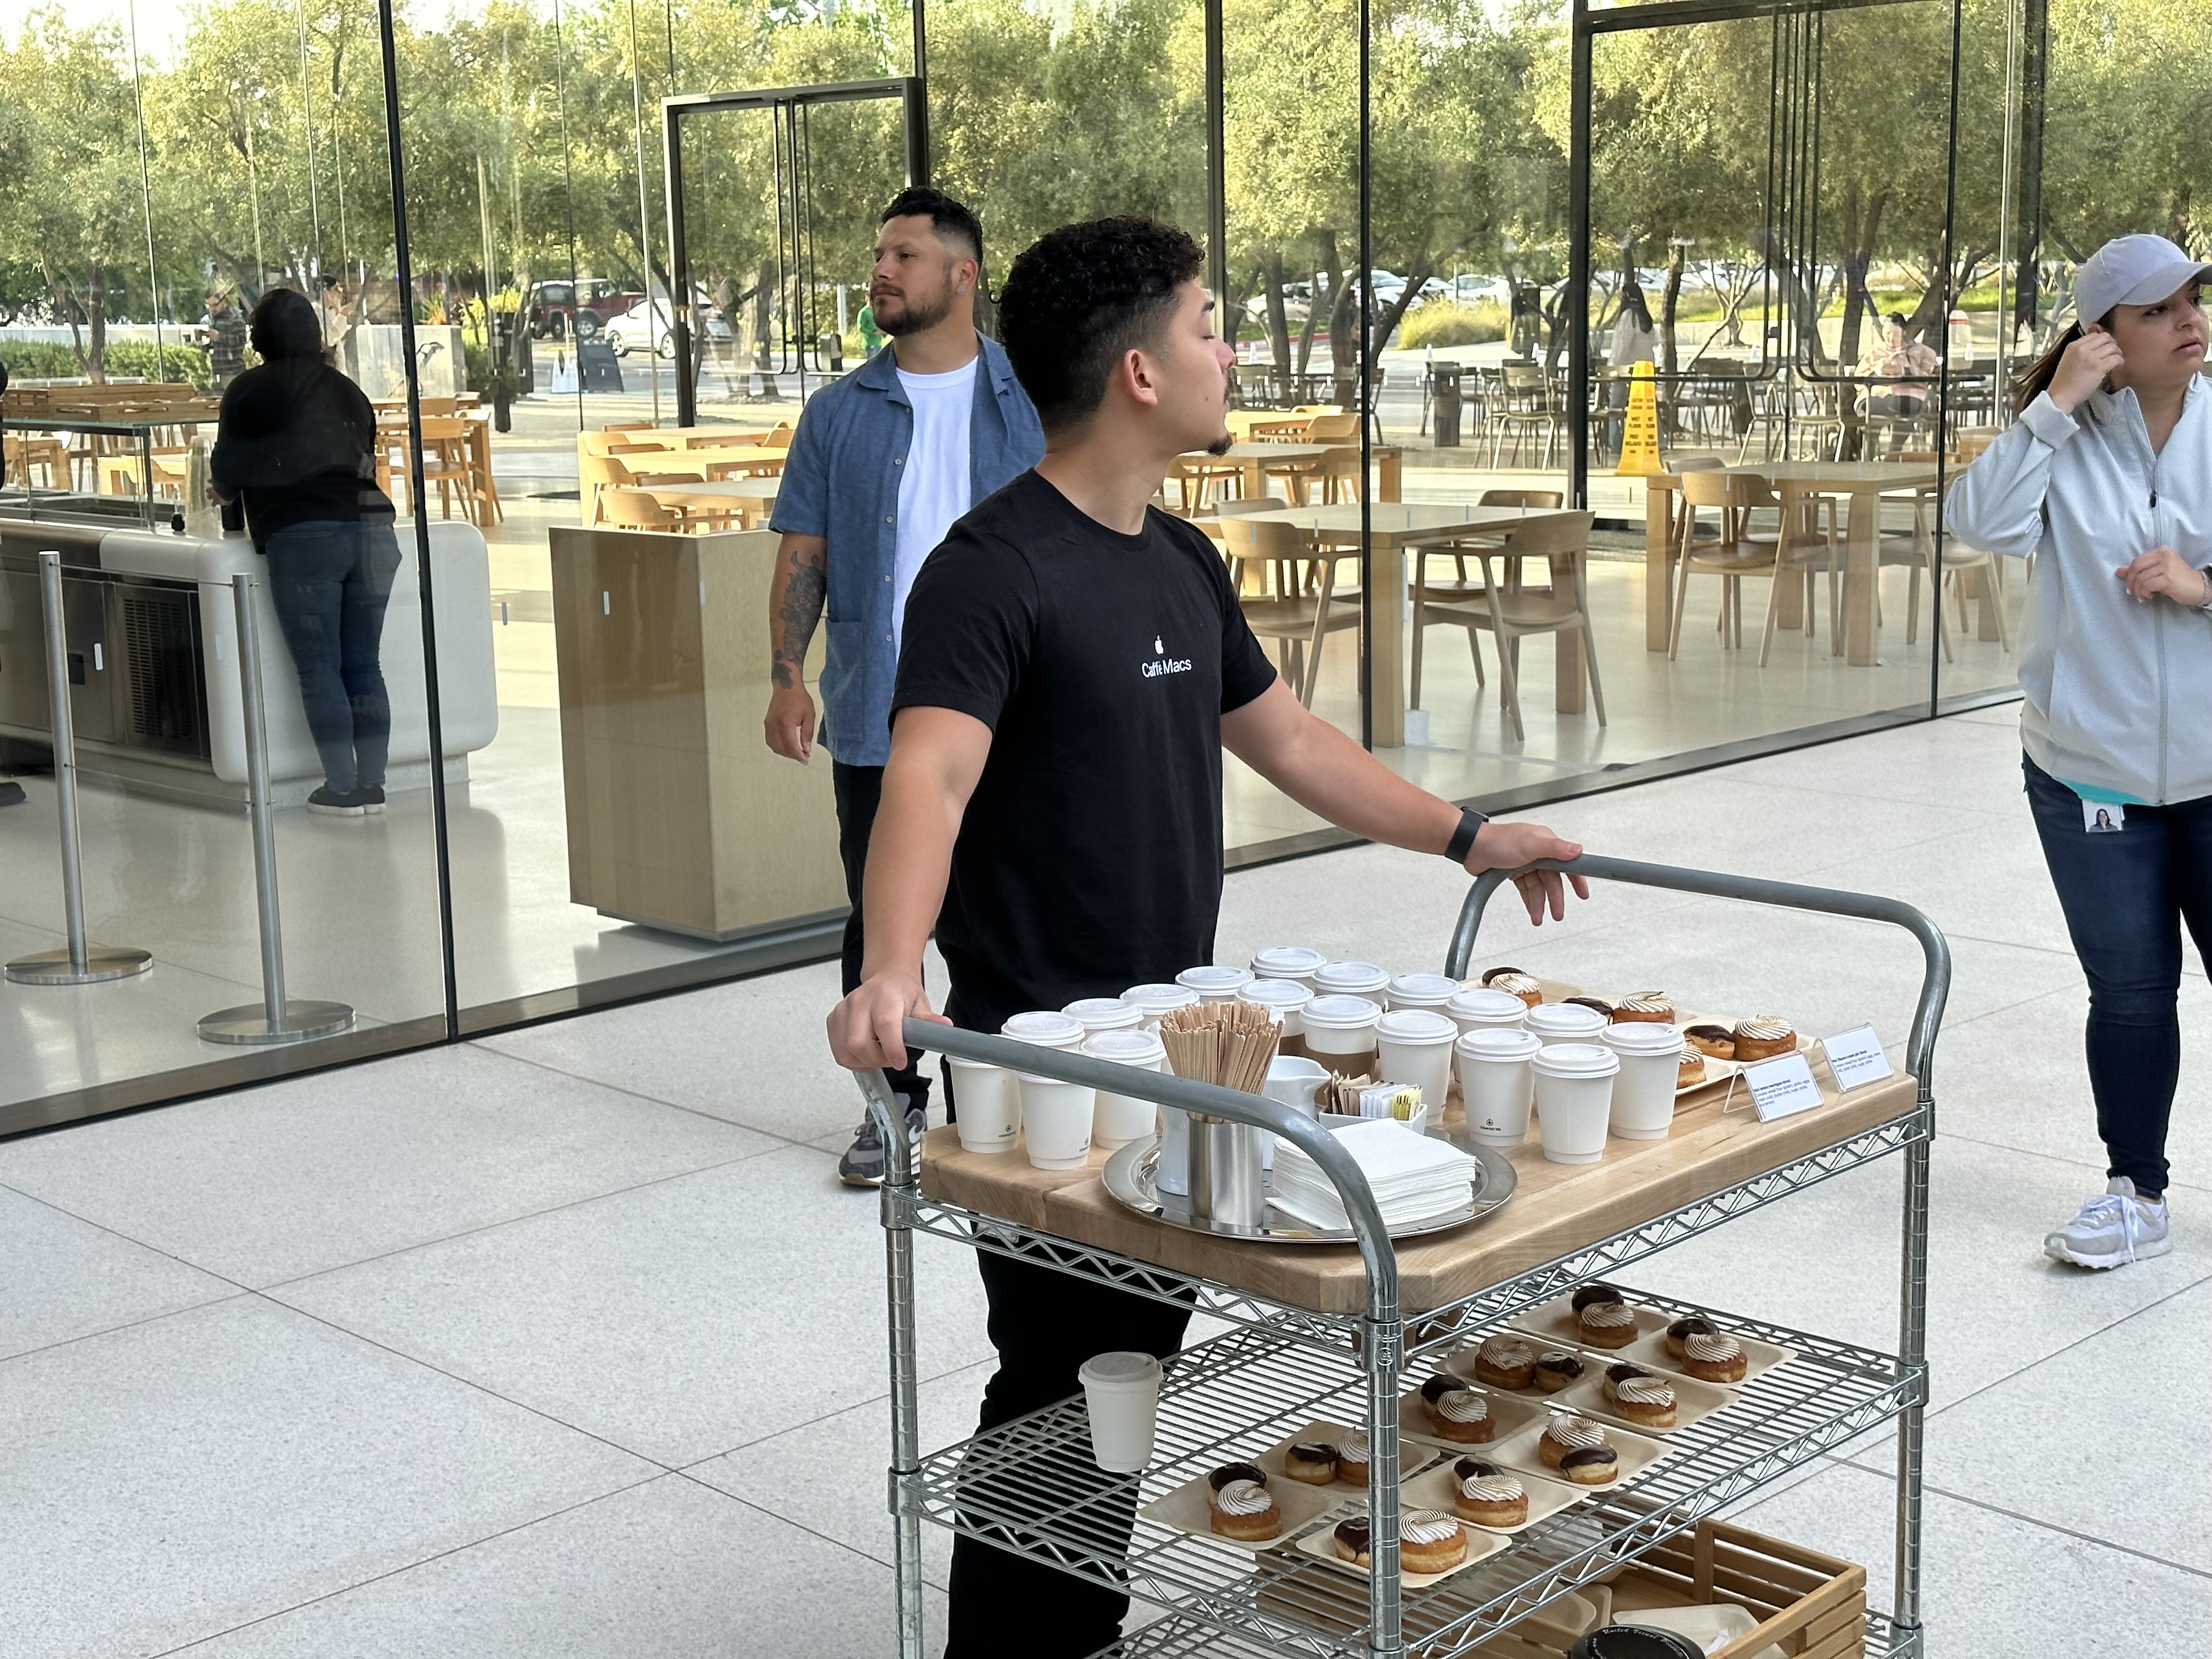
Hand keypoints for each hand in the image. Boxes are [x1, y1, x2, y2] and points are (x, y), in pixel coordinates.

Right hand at [763, 683, 816, 760]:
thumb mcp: (809, 715)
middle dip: (793, 755)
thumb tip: (807, 749)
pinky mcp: (767, 724)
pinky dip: (778, 747)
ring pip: (774, 746)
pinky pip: (770, 740)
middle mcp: (774, 725)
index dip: (798, 756)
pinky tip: (787, 746)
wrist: (786, 686)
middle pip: (781, 748)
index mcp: (786, 723)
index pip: (790, 746)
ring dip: (785, 752)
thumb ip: (807, 734)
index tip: (806, 760)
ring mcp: (769, 724)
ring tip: (796, 752)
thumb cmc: (799, 698)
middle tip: (804, 756)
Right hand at [828, 971, 948, 1071]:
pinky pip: (838, 1051)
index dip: (891, 1048)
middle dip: (876, 1060)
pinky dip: (852, 1059)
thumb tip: (945, 1028)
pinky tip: (866, 1052)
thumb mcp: (920, 1003)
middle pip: (858, 1043)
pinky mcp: (833, 1020)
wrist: (885, 979)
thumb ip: (929, 1020)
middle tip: (891, 1059)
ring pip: (846, 1051)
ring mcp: (843, 1010)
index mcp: (885, 995)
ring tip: (879, 1054)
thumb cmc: (901, 992)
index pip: (884, 1025)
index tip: (900, 1062)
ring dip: (864, 1062)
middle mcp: (860, 1000)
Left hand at [1463, 820, 1589, 924]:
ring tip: (1539, 919)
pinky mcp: (1514, 871)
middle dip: (1555, 898)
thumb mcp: (1530, 843)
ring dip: (1539, 903)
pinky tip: (1531, 911)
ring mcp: (1526, 862)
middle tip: (1558, 914)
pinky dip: (1529, 900)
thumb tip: (1577, 850)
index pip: (1568, 864)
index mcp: (1546, 843)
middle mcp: (1538, 852)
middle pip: (1552, 880)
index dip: (1577, 879)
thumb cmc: (1498, 840)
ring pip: (1538, 887)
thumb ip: (1554, 848)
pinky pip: (1526, 889)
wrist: (1471, 847)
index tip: (1583, 893)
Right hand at [2047, 325, 2123, 413]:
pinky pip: (2116, 359)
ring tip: (2115, 360)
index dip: (2102, 341)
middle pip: (2105, 338)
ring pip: (2113, 347)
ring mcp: (2090, 357)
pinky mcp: (2098, 367)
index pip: (2094, 335)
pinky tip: (2116, 366)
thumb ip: (2080, 351)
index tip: (2104, 348)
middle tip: (2112, 353)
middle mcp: (2082, 349)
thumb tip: (2097, 348)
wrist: (2060, 396)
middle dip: (2112, 344)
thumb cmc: (2064, 382)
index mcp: (2073, 346)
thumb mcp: (2068, 360)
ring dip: (2117, 353)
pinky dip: (2119, 362)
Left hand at [2116, 545, 2209, 606]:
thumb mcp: (2157, 572)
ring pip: (2140, 578)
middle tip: (2132, 593)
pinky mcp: (2168, 578)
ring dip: (2138, 591)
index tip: (2130, 585)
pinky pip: (2147, 585)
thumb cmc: (2177, 580)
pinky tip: (2149, 597)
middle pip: (2136, 567)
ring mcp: (2167, 566)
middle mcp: (2164, 555)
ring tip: (2143, 596)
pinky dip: (2144, 593)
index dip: (2129, 574)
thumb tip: (2118, 570)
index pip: (2137, 560)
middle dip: (2130, 582)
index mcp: (2161, 551)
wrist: (2199, 587)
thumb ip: (2139, 570)